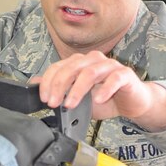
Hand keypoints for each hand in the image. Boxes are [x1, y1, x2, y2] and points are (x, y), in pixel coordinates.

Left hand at [36, 51, 165, 130]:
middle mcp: (93, 60)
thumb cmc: (105, 98)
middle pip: (72, 67)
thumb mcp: (77, 97)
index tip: (44, 98)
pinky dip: (105, 89)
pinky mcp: (125, 74)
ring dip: (77, 90)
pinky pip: (114, 78)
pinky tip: (98, 99)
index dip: (48, 81)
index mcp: (80, 63)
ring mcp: (110, 66)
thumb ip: (58, 90)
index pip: (59, 67)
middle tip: (53, 103)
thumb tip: (34, 84)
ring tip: (70, 104)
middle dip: (59, 86)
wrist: (131, 103)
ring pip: (90, 72)